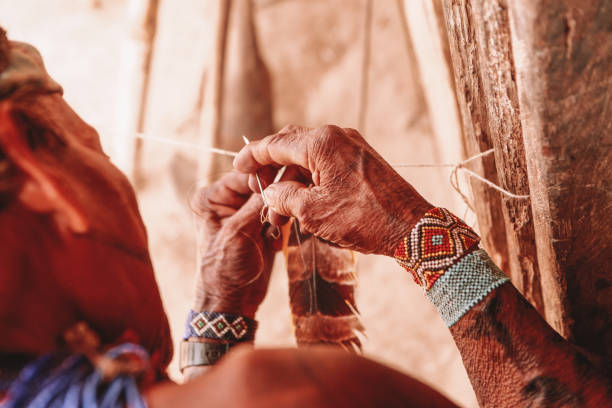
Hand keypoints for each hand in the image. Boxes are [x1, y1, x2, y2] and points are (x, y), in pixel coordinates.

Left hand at [190, 171, 275, 318]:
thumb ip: (259, 203)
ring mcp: (245, 214)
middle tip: (277, 220)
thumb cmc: (225, 269)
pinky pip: (278, 216)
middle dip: (272, 203)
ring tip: (271, 238)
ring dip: (277, 218)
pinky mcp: (260, 227)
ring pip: (273, 201)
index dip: (264, 180)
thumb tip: (282, 177)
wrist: (232, 302)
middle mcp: (227, 201)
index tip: (282, 187)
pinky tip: (273, 245)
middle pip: (261, 187)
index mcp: (211, 197)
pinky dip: (280, 229)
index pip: (244, 175)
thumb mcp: (239, 232)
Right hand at [233, 125, 432, 255]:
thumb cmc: (362, 219)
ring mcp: (351, 147)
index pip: (275, 144)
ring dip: (291, 182)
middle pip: (291, 146)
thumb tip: (270, 192)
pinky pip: (326, 165)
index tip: (236, 166)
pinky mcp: (361, 160)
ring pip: (308, 159)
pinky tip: (302, 206)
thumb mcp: (312, 211)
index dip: (252, 156)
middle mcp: (336, 137)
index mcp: (320, 143)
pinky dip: (310, 183)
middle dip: (271, 170)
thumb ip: (283, 197)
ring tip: (280, 213)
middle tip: (259, 191)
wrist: (411, 228)